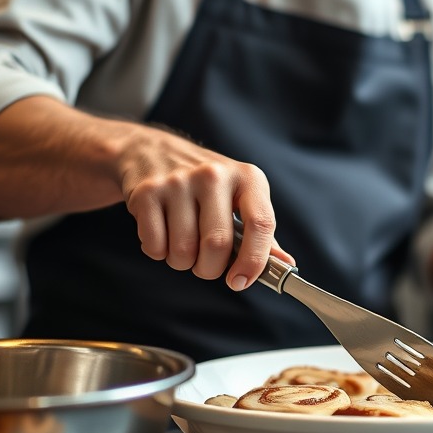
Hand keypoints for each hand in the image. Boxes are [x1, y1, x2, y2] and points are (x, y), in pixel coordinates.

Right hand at [117, 125, 292, 289]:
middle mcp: (215, 175)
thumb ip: (262, 234)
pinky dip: (158, 252)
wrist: (153, 151)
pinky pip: (154, 246)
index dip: (253, 261)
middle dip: (209, 269)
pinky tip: (161, 232)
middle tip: (204, 263)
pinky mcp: (148, 192)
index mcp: (248, 178)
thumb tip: (285, 267)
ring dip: (181, 262)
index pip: (261, 224)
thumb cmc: (205, 185)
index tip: (240, 281)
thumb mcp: (240, 198)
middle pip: (217, 245)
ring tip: (181, 242)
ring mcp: (179, 181)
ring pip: (183, 251)